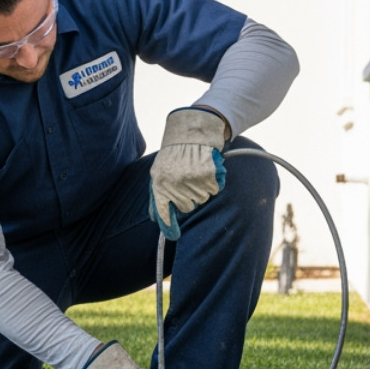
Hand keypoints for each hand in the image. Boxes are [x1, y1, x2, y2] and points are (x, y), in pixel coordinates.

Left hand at [148, 107, 226, 240]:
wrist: (192, 131)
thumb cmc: (174, 154)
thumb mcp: (158, 172)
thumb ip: (157, 195)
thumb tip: (155, 219)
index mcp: (159, 183)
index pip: (162, 211)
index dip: (168, 226)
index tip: (173, 236)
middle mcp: (174, 184)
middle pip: (186, 207)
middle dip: (189, 198)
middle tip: (188, 182)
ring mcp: (191, 180)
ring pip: (201, 199)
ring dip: (201, 189)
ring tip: (196, 172)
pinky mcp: (207, 175)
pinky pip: (214, 190)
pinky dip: (213, 182)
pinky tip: (206, 169)